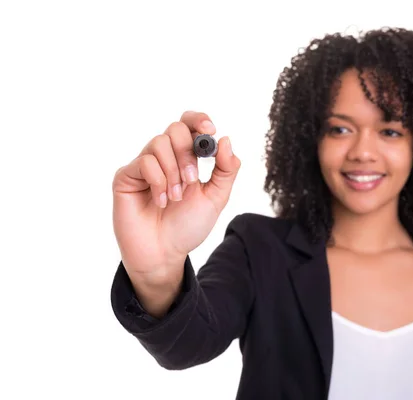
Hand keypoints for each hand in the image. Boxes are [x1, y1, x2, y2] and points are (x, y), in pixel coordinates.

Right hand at [112, 111, 240, 285]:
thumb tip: (226, 139)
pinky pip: (144, 162)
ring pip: (159, 143)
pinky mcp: (126, 177)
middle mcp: (164, 157)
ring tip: (176, 198)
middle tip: (192, 180)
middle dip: (188, 154)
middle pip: (175, 129)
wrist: (165, 253)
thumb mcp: (216, 198)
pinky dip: (158, 181)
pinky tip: (161, 201)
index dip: (199, 120)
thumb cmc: (188, 226)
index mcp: (186, 157)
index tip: (210, 130)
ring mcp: (144, 165)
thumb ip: (226, 170)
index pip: (189, 124)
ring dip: (173, 172)